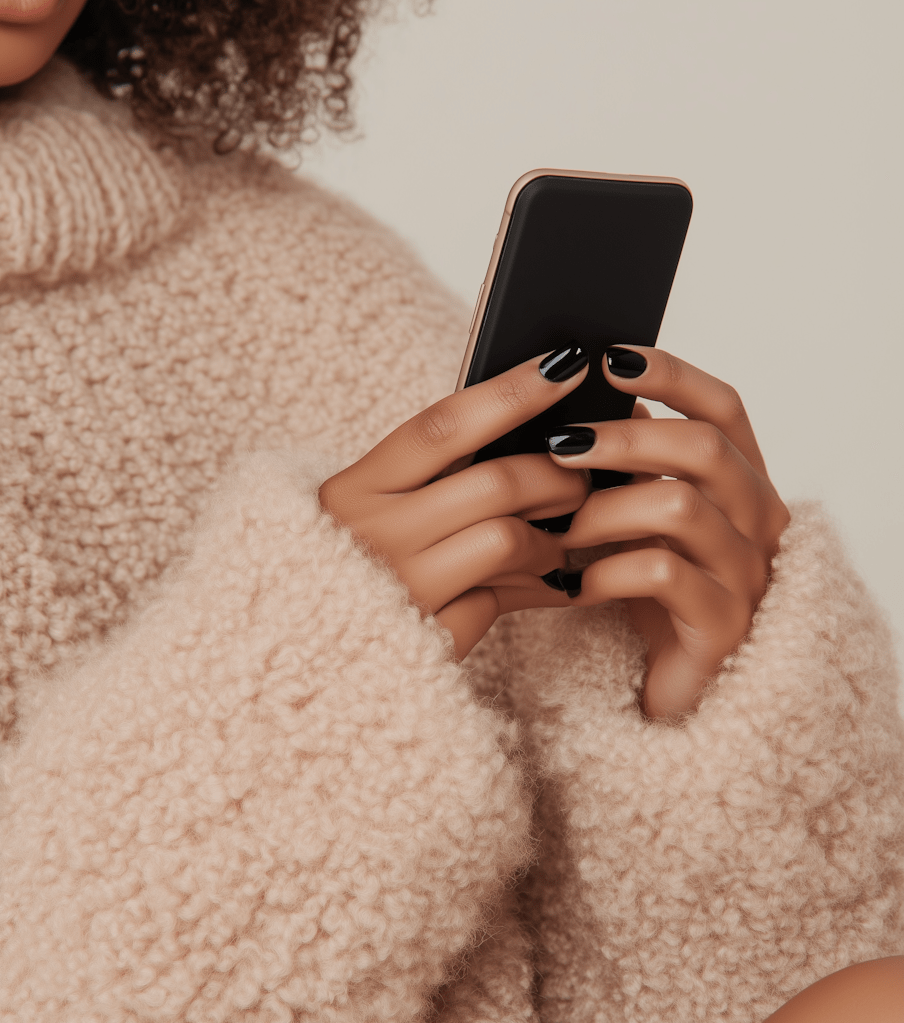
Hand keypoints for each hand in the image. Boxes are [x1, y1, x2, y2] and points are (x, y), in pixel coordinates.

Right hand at [318, 347, 592, 657]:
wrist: (304, 657)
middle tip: (581, 476)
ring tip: (557, 538)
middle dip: (556, 475)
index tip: (565, 365)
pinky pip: (505, 599)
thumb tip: (525, 436)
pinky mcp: (431, 637)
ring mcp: (404, 589)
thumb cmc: (351, 566)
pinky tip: (549, 585)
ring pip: (509, 540)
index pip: (443, 426)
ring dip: (550, 538)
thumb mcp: (367, 509)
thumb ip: (430, 474)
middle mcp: (374, 535)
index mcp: (354, 489)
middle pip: (494, 483)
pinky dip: (538, 588)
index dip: (510, 392)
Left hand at [546, 346, 789, 720]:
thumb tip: (580, 398)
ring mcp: (746, 573)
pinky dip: (607, 571)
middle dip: (624, 438)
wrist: (669, 689)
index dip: (671, 375)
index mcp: (741, 482)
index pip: (723, 407)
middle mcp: (757, 520)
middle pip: (702, 448)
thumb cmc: (648, 593)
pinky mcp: (722, 624)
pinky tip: (572, 583)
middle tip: (558, 443)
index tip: (608, 358)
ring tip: (555, 526)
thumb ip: (627, 462)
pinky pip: (663, 575)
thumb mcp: (637, 517)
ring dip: (604, 509)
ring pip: (680, 508)